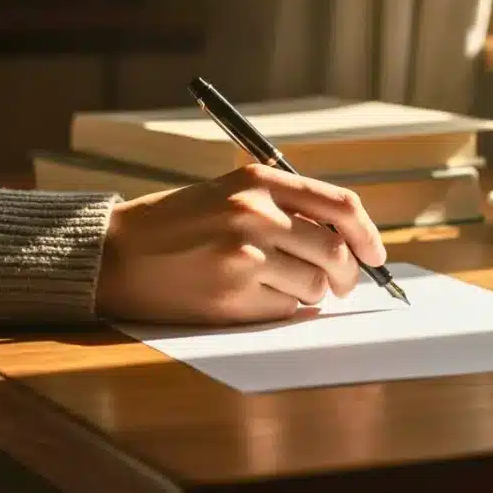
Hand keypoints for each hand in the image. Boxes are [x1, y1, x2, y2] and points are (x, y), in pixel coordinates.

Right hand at [95, 163, 385, 324]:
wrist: (116, 253)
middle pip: (336, 253)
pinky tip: (250, 296)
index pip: (342, 206)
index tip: (376, 255)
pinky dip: (280, 309)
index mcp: (260, 181)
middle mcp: (256, 214)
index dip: (368, 235)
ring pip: (314, 287)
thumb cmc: (178, 224)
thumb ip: (287, 206)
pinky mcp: (231, 296)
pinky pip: (284, 311)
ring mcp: (245, 256)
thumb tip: (348, 240)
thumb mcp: (231, 193)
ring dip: (308, 294)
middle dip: (347, 276)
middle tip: (341, 285)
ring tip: (278, 285)